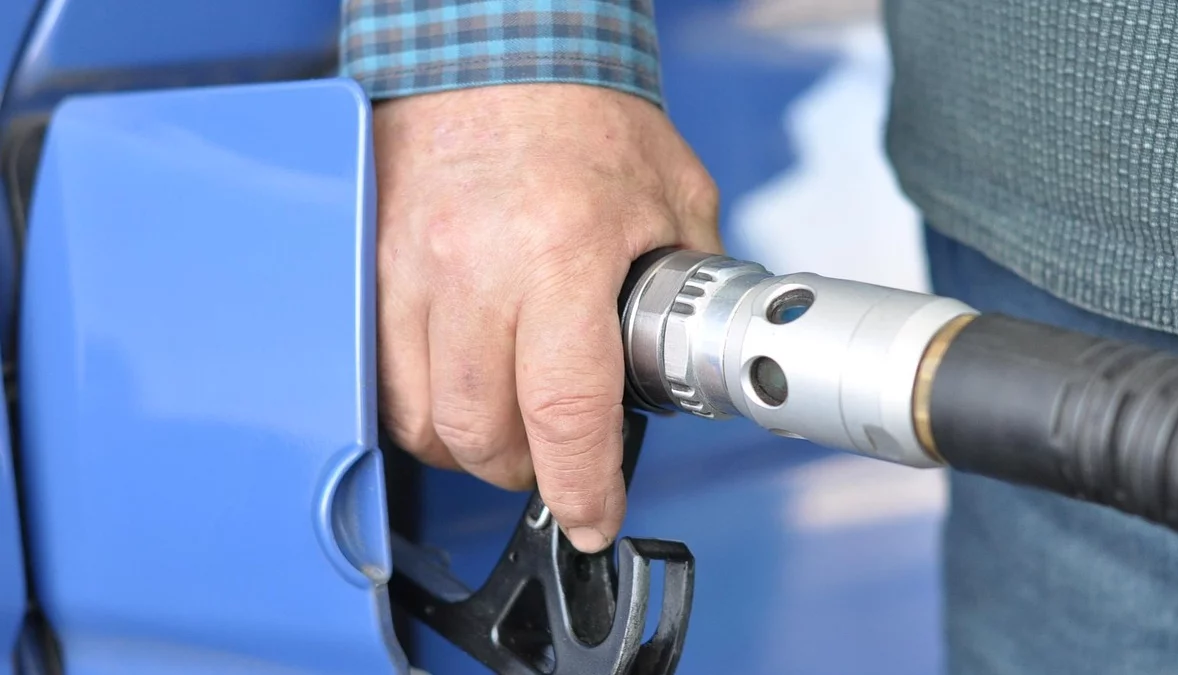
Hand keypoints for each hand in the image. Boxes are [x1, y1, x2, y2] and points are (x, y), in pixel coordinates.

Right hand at [373, 83, 721, 551]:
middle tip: (553, 457)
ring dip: (468, 445)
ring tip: (505, 420)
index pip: (565, 412)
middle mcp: (473, 268)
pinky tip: (456, 384)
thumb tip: (694, 353)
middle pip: (480, 434)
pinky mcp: (371, 265)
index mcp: (561, 254)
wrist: (493, 48)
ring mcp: (409, 268)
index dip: (581, 488)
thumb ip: (689, 285)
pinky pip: (379, 373)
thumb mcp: (672, 198)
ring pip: (420, 417)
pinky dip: (419, 404)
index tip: (592, 516)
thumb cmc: (584, 115)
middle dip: (525, 471)